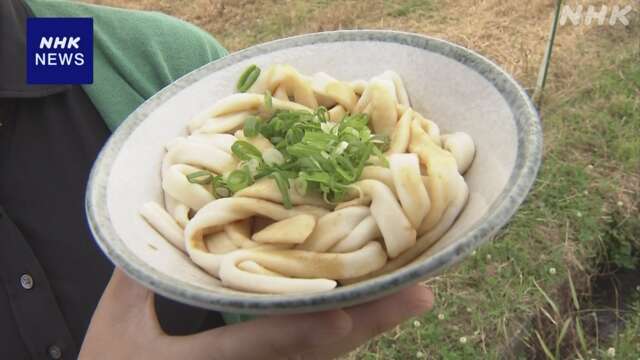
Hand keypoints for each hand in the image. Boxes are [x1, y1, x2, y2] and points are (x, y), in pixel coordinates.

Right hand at [80, 269, 432, 359]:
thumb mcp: (116, 331)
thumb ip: (138, 280)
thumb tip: (162, 226)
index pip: (261, 346)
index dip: (302, 329)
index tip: (345, 314)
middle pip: (315, 353)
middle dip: (369, 324)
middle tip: (421, 295)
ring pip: (323, 358)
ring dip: (369, 327)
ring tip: (413, 295)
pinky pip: (313, 358)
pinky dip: (344, 335)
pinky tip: (371, 311)